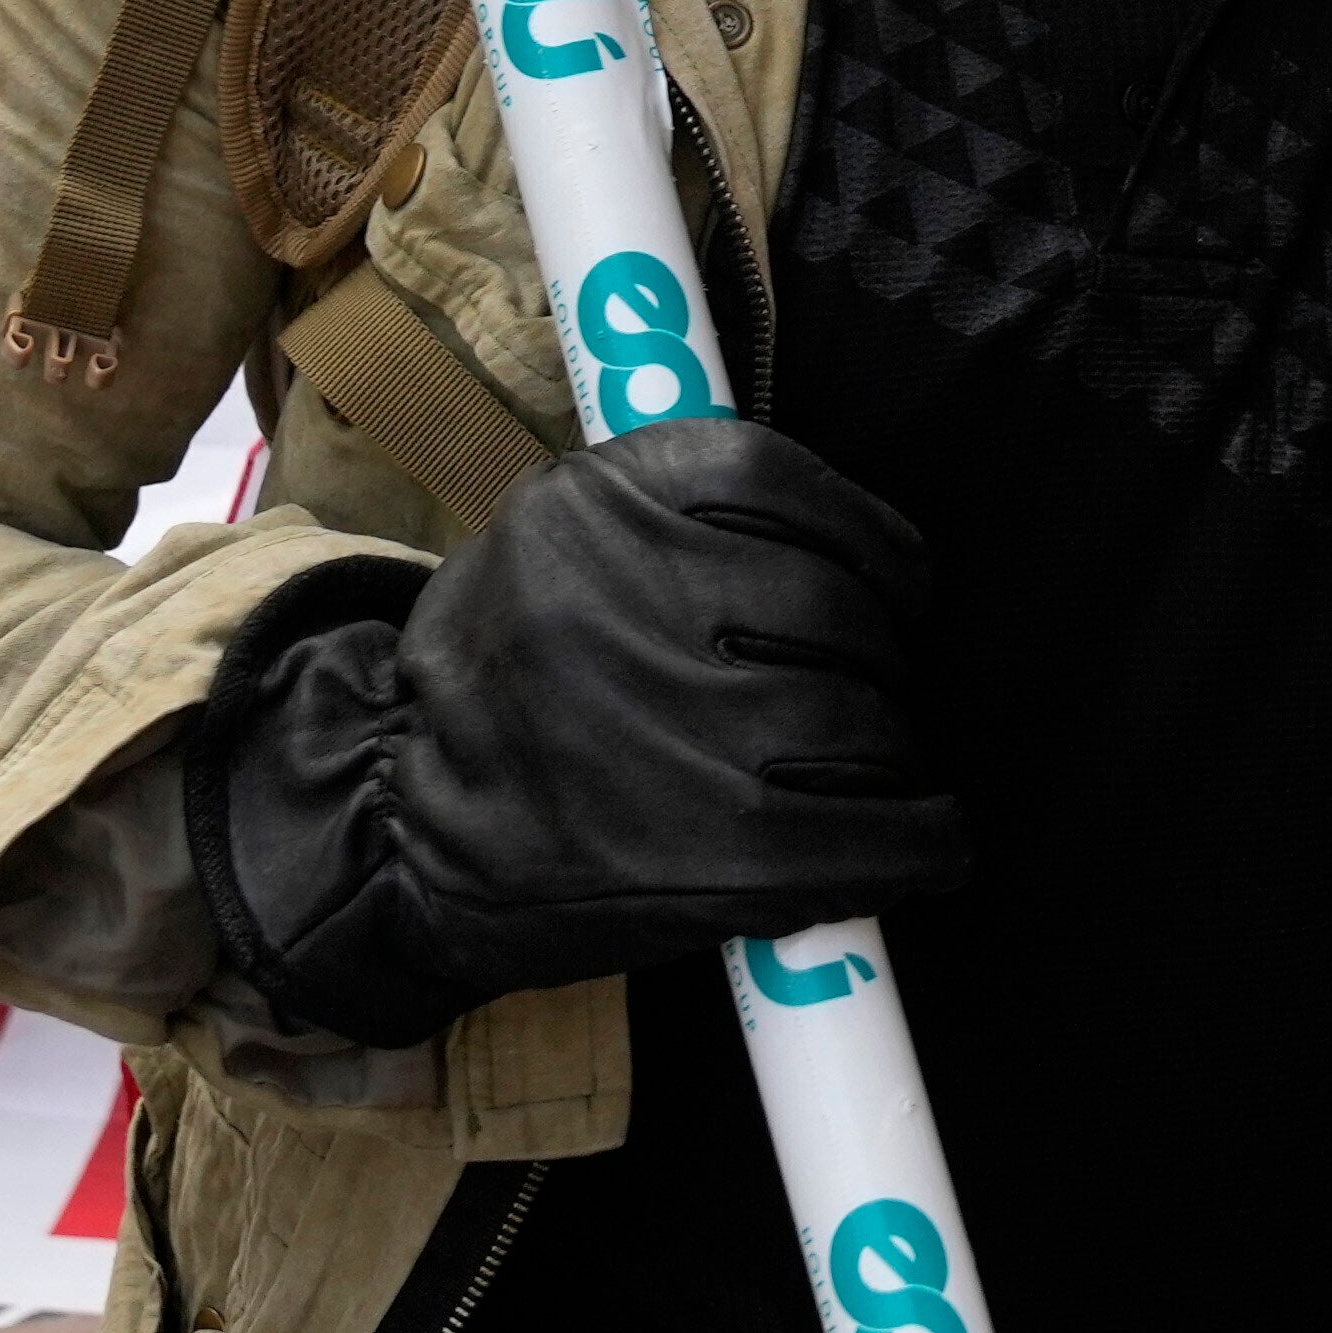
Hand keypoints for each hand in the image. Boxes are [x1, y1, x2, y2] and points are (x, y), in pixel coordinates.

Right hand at [185, 418, 964, 1051]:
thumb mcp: (551, 546)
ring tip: (873, 762)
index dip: (868, 543)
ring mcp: (682, 728)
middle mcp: (635, 598)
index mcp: (592, 500)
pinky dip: (927, 837)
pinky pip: (882, 832)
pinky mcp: (716, 851)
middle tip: (871, 690)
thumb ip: (673, 520)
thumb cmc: (510, 686)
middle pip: (838, 607)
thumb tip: (851, 549)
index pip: (784, 481)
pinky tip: (929, 835)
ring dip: (894, 745)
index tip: (894, 583)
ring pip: (866, 716)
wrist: (402, 833)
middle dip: (880, 655)